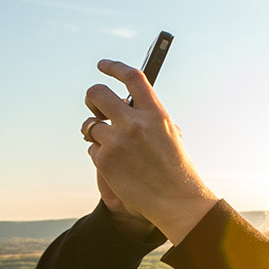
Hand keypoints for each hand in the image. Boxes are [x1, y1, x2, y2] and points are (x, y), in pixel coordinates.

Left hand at [81, 60, 217, 241]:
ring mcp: (118, 141)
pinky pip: (93, 149)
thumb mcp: (169, 135)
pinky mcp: (105, 160)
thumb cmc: (175, 169)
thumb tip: (124, 104)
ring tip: (112, 146)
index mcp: (156, 114)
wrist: (177, 202)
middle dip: (92, 97)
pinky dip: (101, 155)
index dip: (114, 67)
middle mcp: (135, 123)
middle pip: (98, 93)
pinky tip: (118, 167)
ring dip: (95, 132)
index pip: (132, 78)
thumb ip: (148, 117)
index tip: (103, 66)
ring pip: (91, 124)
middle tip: (95, 105)